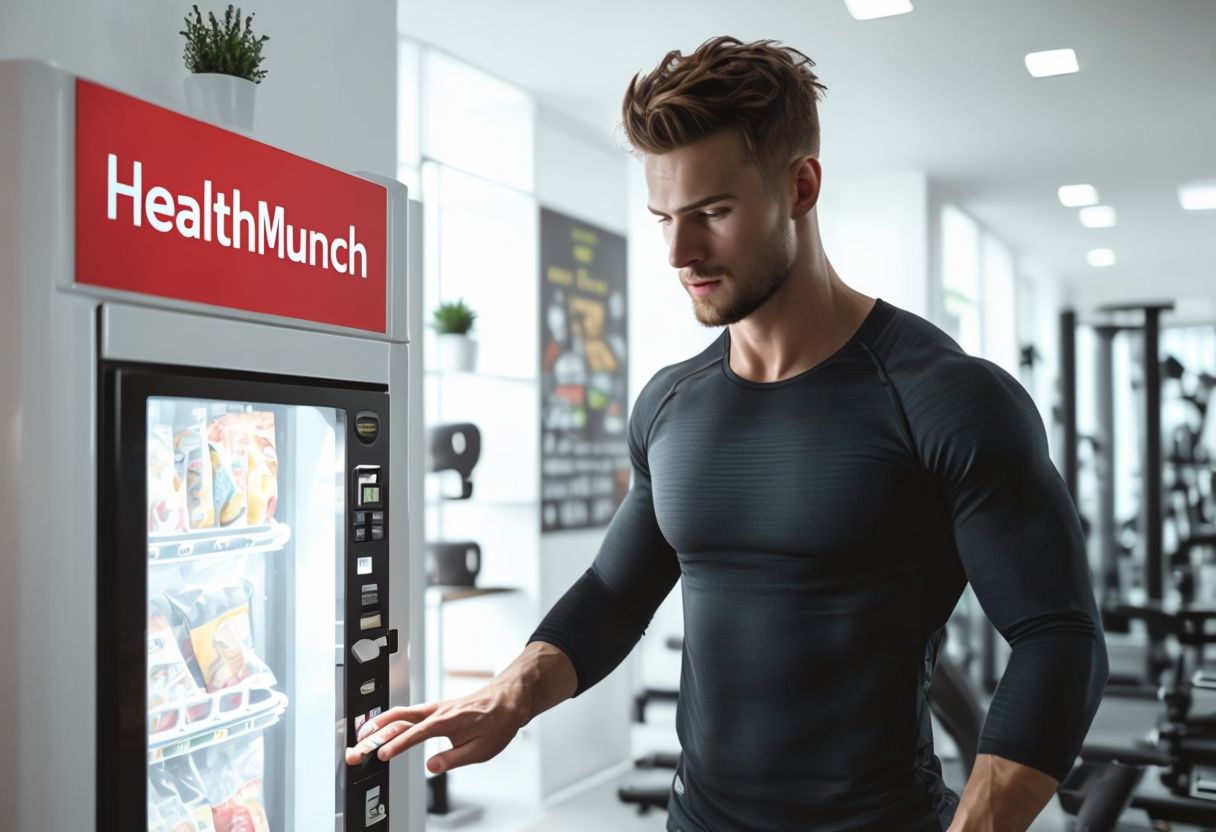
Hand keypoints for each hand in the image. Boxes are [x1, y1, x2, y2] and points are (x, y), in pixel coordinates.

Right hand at [344, 684, 530, 773]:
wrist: (509, 699)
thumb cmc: (499, 721)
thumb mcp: (482, 748)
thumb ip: (454, 758)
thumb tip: (431, 767)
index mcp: (447, 721)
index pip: (415, 734)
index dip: (396, 745)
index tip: (380, 755)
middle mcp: (437, 712)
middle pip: (398, 721)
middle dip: (374, 735)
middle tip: (356, 749)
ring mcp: (435, 709)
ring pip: (399, 713)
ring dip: (377, 724)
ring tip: (359, 736)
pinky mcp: (435, 710)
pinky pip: (407, 713)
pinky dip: (389, 719)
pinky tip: (380, 726)